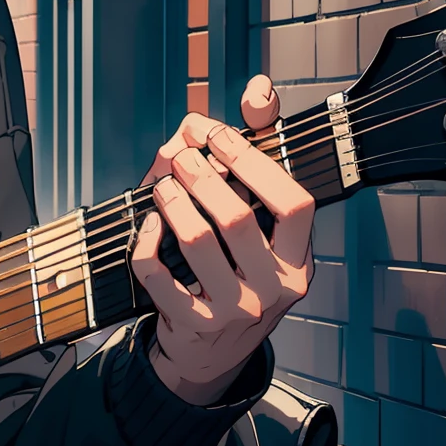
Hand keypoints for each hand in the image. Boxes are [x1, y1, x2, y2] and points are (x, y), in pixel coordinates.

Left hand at [131, 76, 315, 405]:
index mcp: (299, 261)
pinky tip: (149, 223)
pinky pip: (159, 274)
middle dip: (200, 173)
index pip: (296, 202)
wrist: (211, 356)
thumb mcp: (261, 230)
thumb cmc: (236, 277)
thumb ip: (259, 157)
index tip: (220, 135)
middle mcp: (274, 289)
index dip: (254, 161)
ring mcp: (235, 312)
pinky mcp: (194, 326)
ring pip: (197, 241)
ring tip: (163, 183)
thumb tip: (260, 89)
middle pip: (237, 216)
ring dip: (172, 201)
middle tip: (179, 153)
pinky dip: (147, 242)